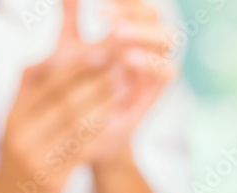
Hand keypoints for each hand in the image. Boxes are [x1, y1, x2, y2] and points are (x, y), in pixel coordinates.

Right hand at [0, 3, 120, 192]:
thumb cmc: (16, 160)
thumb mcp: (14, 123)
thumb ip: (30, 91)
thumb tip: (51, 55)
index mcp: (12, 114)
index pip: (44, 80)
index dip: (75, 63)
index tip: (101, 50)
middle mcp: (19, 133)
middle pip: (63, 99)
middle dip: (95, 80)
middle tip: (122, 67)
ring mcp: (33, 157)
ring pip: (74, 124)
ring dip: (104, 104)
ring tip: (124, 89)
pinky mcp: (48, 180)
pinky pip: (80, 152)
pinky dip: (100, 135)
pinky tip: (117, 124)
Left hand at [86, 0, 176, 165]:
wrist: (86, 135)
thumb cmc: (80, 87)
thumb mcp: (70, 49)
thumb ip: (70, 17)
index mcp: (130, 31)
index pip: (137, 5)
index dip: (126, 1)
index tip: (100, 2)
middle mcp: (147, 47)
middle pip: (155, 16)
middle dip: (132, 11)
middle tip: (103, 13)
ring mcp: (153, 70)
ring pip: (166, 40)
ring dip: (142, 33)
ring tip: (116, 33)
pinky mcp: (155, 94)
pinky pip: (167, 73)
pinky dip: (150, 63)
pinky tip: (127, 58)